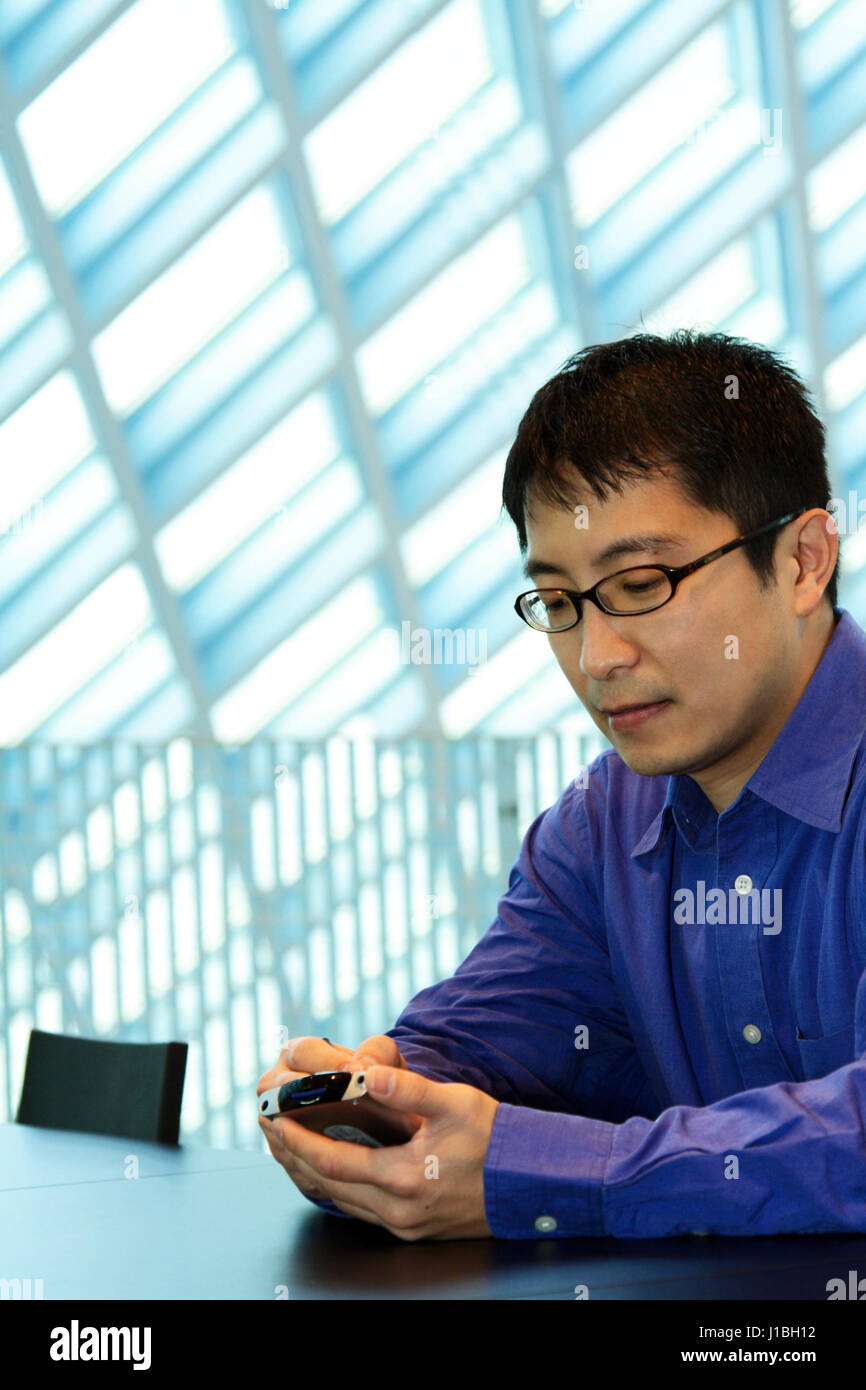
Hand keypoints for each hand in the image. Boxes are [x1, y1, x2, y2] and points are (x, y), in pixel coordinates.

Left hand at [258, 1064, 498, 1240]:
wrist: (533, 1183)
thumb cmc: (497, 1140)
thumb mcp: (456, 1103)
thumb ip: (409, 1089)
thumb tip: (369, 1074)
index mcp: (403, 1178)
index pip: (331, 1161)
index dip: (297, 1140)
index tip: (273, 1120)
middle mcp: (398, 1210)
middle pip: (327, 1185)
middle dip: (293, 1156)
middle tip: (270, 1130)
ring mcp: (405, 1225)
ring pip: (342, 1202)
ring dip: (312, 1174)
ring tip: (290, 1148)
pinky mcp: (415, 1230)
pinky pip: (361, 1210)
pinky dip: (338, 1189)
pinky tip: (332, 1173)